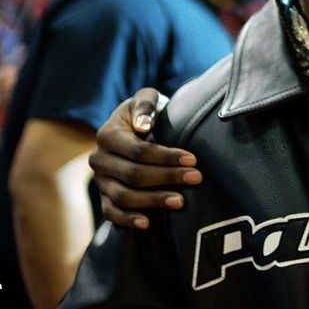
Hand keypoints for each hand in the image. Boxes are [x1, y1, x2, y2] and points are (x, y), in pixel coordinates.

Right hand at [88, 88, 201, 229]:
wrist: (133, 127)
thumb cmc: (145, 112)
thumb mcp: (147, 98)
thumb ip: (146, 104)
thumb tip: (143, 125)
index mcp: (108, 134)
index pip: (139, 150)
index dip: (166, 156)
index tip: (193, 159)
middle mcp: (99, 159)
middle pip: (133, 175)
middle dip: (167, 177)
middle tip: (196, 178)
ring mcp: (100, 181)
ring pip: (124, 196)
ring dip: (153, 201)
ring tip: (180, 201)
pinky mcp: (104, 197)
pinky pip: (111, 213)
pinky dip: (128, 220)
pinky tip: (148, 223)